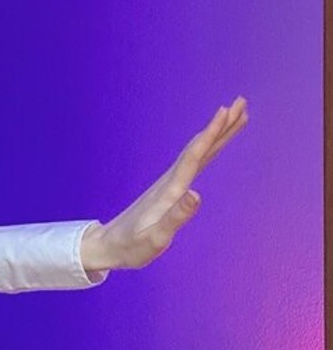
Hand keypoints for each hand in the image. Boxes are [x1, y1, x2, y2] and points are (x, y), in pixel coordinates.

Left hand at [81, 97, 248, 273]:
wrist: (108, 246)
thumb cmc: (131, 247)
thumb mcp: (155, 239)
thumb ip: (175, 218)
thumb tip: (196, 194)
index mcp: (170, 192)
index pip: (194, 156)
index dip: (211, 134)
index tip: (226, 111)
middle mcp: (169, 182)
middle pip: (199, 148)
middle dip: (221, 126)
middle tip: (242, 103)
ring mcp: (169, 184)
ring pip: (198, 152)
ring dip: (217, 134)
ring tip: (235, 116)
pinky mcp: (168, 189)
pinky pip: (193, 162)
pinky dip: (206, 148)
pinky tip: (211, 145)